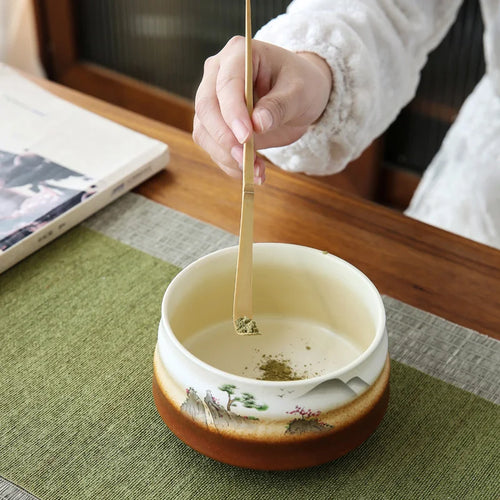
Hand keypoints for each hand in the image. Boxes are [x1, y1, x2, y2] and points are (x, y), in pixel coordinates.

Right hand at [193, 37, 331, 182]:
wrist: (298, 96)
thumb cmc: (300, 85)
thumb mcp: (299, 92)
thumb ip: (279, 106)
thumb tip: (258, 124)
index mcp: (238, 54)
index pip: (226, 85)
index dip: (233, 113)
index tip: (246, 138)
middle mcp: (217, 74)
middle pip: (206, 108)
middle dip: (224, 138)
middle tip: (246, 159)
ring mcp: (212, 99)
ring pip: (204, 131)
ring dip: (227, 157)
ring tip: (256, 172)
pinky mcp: (213, 124)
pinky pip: (213, 147)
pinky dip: (230, 164)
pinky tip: (252, 173)